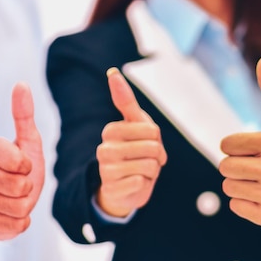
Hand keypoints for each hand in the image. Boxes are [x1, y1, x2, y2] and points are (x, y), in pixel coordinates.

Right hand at [0, 83, 43, 239]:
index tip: (21, 165)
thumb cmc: (20, 167)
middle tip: (20, 184)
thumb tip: (21, 84)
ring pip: (19, 208)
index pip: (18, 161)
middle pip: (19, 187)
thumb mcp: (27, 141)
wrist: (10, 198)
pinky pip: (14, 226)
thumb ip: (24, 115)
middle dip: (28, 188)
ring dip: (25, 205)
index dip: (27, 166)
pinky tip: (10, 213)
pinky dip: (20, 222)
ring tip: (15, 198)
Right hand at [95, 68, 166, 216]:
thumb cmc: (135, 152)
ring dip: (152, 171)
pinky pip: (141, 182)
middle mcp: (104, 149)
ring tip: (141, 171)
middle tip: (147, 160)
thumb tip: (112, 72)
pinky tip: (135, 184)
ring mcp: (105, 171)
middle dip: (157, 156)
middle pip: (153, 148)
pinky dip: (144, 184)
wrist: (127, 188)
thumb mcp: (135, 125)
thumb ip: (125, 100)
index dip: (157, 139)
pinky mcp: (112, 189)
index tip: (146, 143)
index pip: (152, 130)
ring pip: (149, 166)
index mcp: (111, 131)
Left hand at [219, 57, 260, 226]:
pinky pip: (236, 206)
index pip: (227, 144)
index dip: (236, 146)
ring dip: (239, 183)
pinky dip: (244, 202)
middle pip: (225, 166)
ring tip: (260, 181)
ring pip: (228, 186)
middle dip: (236, 165)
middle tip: (256, 166)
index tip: (252, 149)